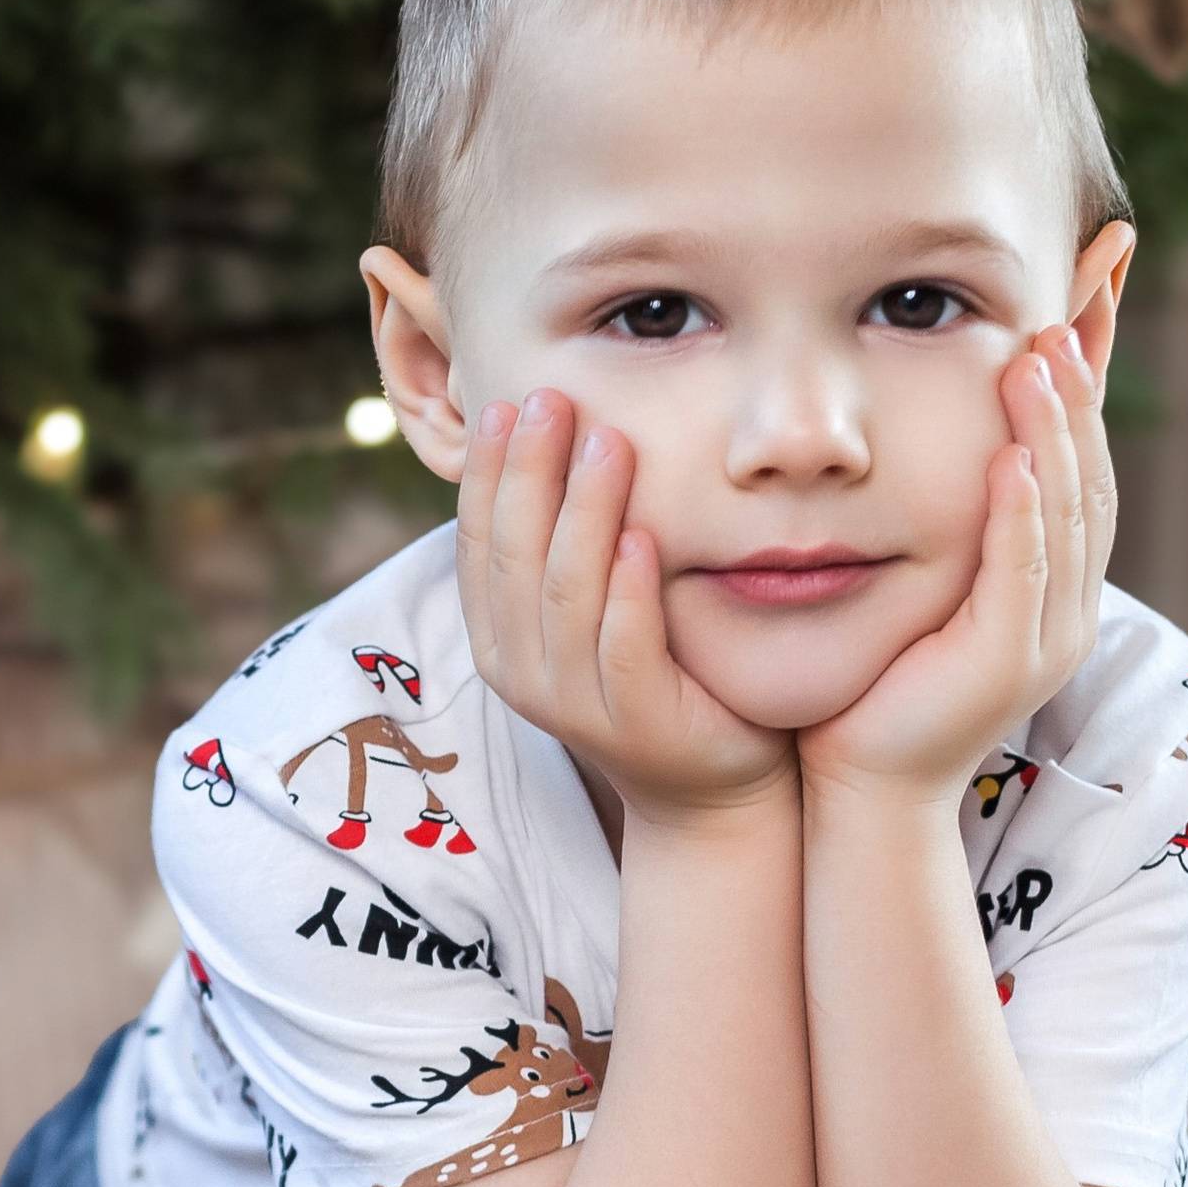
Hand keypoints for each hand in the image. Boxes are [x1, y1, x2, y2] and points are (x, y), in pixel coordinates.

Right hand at [457, 389, 793, 825]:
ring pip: (567, 595)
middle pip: (517, 557)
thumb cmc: (654, 676)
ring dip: (585, 514)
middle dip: (531, 473)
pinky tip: (644, 538)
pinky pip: (625, 646)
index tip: (508, 404)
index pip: (480, 543)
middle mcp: (522, 673)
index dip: (490, 473)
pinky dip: (630, 591)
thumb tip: (548, 440)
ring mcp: (575, 704)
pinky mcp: (638, 723)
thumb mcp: (591, 610)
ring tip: (608, 444)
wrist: (707, 786)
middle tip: (553, 400)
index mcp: (499, 639)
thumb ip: (564, 548)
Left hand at [801, 326, 1115, 808]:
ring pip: (1065, 515)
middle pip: (1089, 479)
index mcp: (1056, 587)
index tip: (1084, 311)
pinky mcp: (1008, 662)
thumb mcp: (927, 586)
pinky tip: (1010, 455)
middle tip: (1068, 315)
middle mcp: (1069, 608)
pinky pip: (1024, 571)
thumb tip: (944, 443)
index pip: (1081, 468)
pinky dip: (1021, 510)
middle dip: (1081, 396)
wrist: (867, 789)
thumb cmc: (882, 685)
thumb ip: (951, 525)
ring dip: (1054, 434)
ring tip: (1041, 360)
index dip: (1088, 393)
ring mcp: (1047, 637)